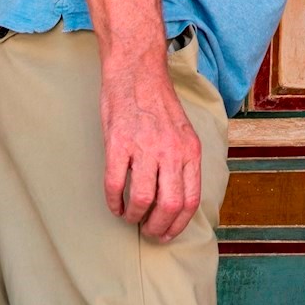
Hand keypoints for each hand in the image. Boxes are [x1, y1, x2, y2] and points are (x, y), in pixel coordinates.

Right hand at [101, 65, 202, 242]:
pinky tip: (114, 205)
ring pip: (143, 200)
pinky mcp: (118, 144)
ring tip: (130, 217)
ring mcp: (144, 148)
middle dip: (157, 228)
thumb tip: (179, 198)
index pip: (190, 200)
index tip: (168, 233)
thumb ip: (183, 162)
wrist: (136, 72)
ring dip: (135, 216)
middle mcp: (171, 151)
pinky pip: (115, 185)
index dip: (178, 224)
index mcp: (190, 150)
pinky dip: (114, 202)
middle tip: (148, 231)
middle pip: (169, 206)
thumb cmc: (158, 103)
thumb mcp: (184, 132)